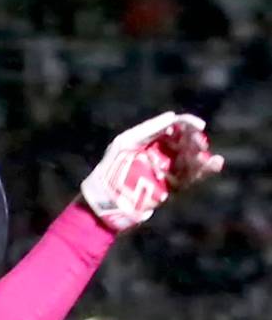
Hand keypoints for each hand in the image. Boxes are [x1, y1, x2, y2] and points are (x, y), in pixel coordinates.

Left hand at [80, 112, 223, 232]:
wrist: (104, 203)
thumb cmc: (109, 170)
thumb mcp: (126, 143)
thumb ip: (148, 129)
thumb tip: (173, 116)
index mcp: (150, 140)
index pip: (174, 128)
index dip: (188, 125)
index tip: (199, 126)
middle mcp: (160, 154)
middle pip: (185, 143)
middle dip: (195, 142)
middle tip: (200, 145)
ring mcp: (165, 171)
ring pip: (189, 160)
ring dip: (203, 157)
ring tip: (213, 158)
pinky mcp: (167, 188)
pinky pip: (188, 178)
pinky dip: (202, 172)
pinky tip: (215, 164)